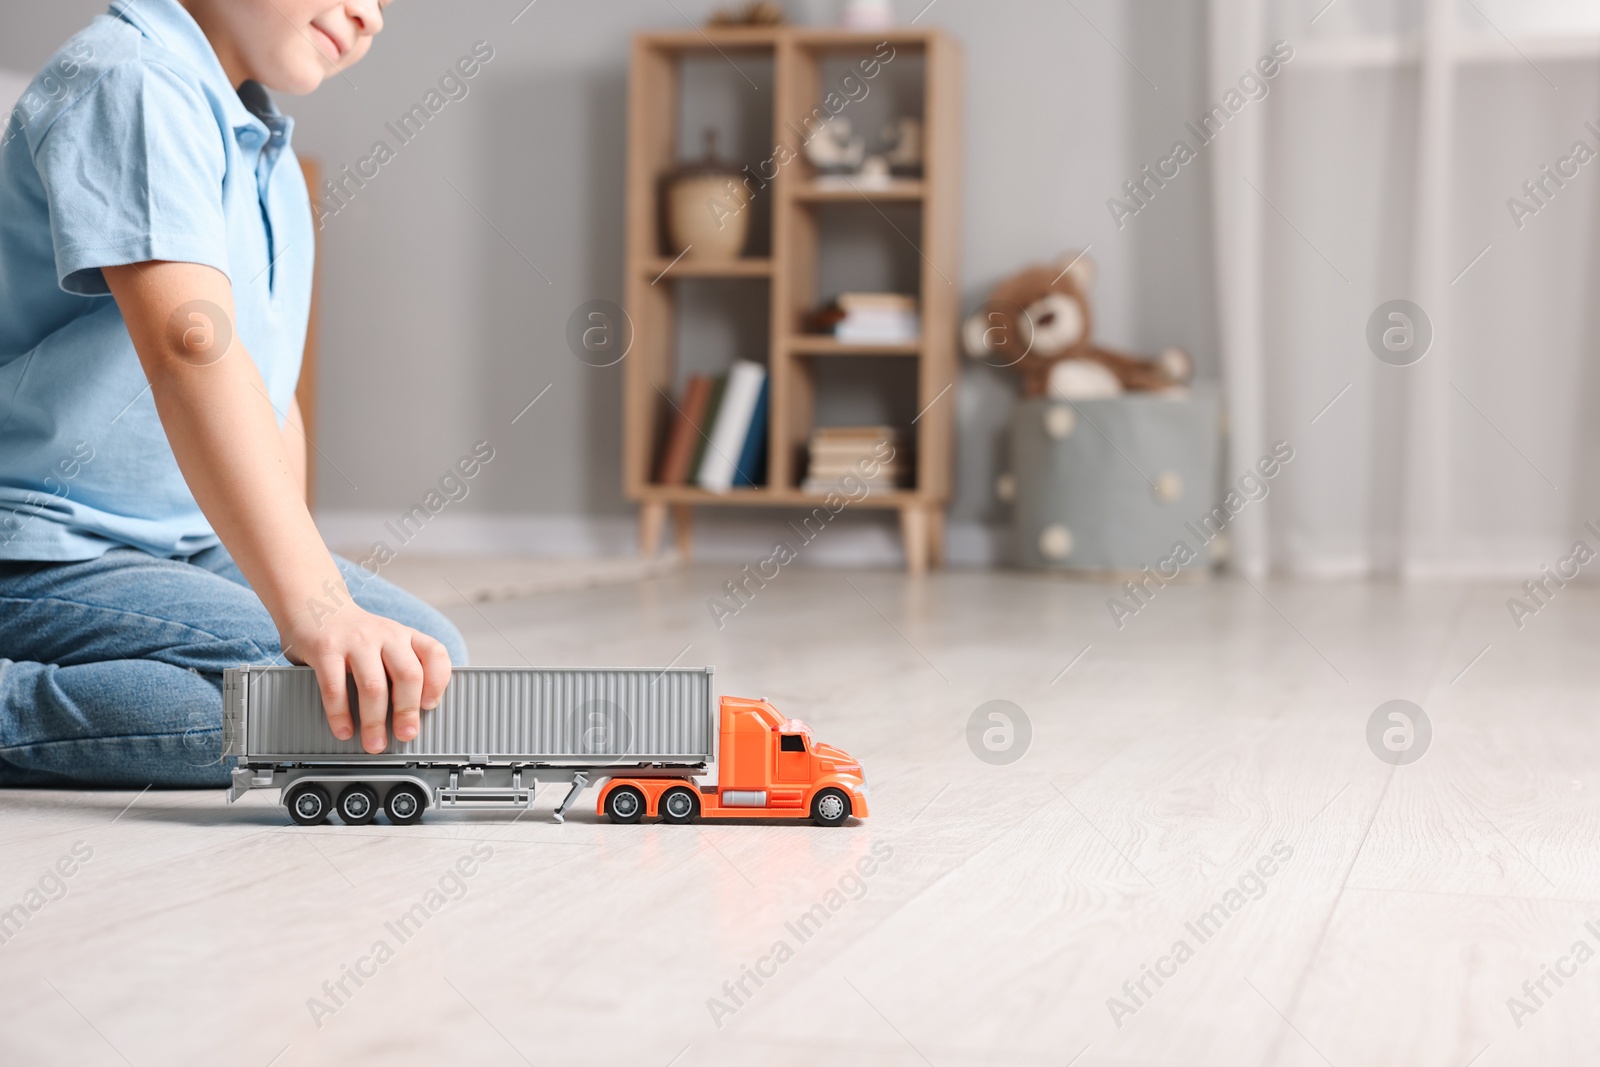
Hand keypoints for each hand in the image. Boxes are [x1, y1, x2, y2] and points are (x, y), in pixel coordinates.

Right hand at [282, 602, 451, 752]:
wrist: (316, 604)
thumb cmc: (356, 635)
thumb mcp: (388, 642)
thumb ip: (401, 668)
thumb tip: (411, 716)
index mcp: (405, 635)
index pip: (435, 654)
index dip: (438, 682)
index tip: (430, 706)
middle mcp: (385, 635)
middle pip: (407, 675)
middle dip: (407, 711)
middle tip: (405, 735)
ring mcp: (356, 641)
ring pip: (374, 686)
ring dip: (375, 721)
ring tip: (374, 742)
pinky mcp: (326, 649)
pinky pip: (336, 687)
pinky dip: (340, 714)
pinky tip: (343, 729)